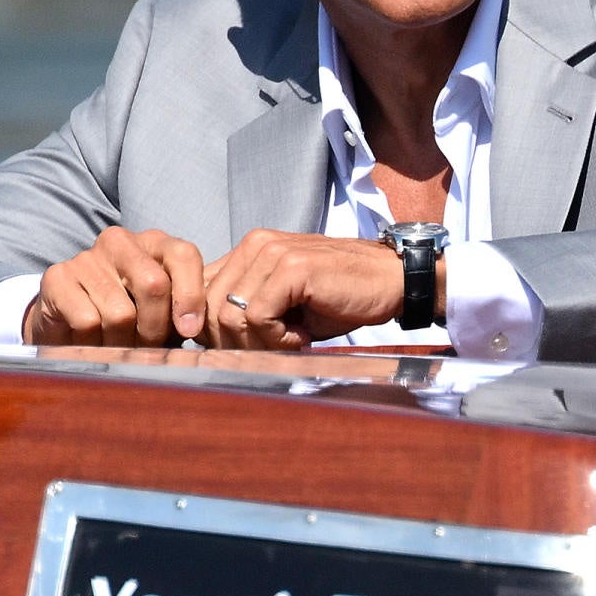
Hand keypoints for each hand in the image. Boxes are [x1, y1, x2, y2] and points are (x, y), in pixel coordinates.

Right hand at [25, 227, 208, 346]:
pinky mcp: (57, 277)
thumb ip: (189, 311)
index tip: (190, 330)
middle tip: (149, 345)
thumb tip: (197, 326)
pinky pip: (88, 321)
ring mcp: (86, 257)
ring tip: (119, 345)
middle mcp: (120, 242)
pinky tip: (91, 340)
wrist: (71, 324)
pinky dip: (94, 342)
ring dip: (123, 342)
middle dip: (156, 327)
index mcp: (154, 242)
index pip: (183, 255)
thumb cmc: (134, 317)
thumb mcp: (167, 311)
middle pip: (154, 285)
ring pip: (121, 313)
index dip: (191, 295)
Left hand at [200, 230, 411, 351]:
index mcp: (250, 250)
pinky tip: (303, 336)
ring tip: (291, 341)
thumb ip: (247, 306)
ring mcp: (273, 252)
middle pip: (208, 308)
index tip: (243, 347)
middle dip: (233, 343)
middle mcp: (256, 245)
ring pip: (228, 315)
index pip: (201, 293)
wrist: (393, 280)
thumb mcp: (285, 301)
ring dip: (257, 342)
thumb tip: (204, 336)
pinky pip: (256, 317)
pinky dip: (277, 338)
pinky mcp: (292, 268)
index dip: (214, 329)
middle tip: (271, 350)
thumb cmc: (341, 297)